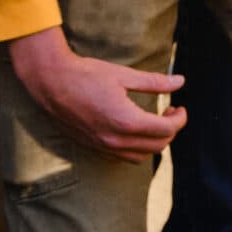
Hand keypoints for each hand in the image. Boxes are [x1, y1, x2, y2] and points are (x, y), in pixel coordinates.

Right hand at [7, 28, 184, 160]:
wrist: (51, 83)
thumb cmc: (86, 75)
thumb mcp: (123, 75)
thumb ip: (154, 82)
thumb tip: (180, 82)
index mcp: (126, 121)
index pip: (166, 130)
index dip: (180, 119)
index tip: (180, 107)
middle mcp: (116, 140)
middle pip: (157, 145)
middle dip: (170, 130)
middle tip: (171, 112)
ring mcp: (104, 146)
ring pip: (142, 156)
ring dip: (154, 142)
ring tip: (156, 121)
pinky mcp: (94, 146)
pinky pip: (124, 157)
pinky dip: (137, 148)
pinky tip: (135, 129)